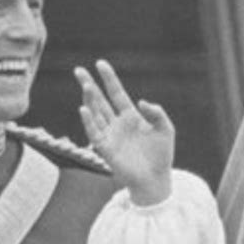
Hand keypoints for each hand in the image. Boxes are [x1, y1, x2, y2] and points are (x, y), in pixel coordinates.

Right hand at [74, 59, 174, 204]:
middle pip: (100, 100)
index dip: (109, 79)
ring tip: (86, 85)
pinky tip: (84, 109)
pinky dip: (88, 121)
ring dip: (90, 99)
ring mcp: (110, 135)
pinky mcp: (106, 149)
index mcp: (131, 116)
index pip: (116, 93)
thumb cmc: (161, 154)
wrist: (155, 179)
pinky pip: (94, 132)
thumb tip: (141, 101)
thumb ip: (157, 113)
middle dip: (89, 85)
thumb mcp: (165, 129)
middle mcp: (117, 123)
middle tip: (78, 70)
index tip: (100, 63)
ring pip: (95, 113)